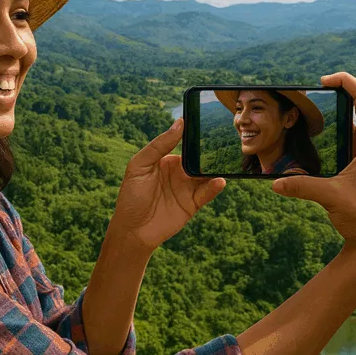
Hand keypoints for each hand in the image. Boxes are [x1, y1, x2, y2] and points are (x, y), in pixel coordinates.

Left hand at [109, 118, 225, 251]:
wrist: (132, 231)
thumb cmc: (131, 197)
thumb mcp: (139, 166)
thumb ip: (158, 145)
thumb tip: (179, 123)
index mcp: (167, 161)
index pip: (185, 145)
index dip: (195, 136)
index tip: (206, 124)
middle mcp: (180, 173)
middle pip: (199, 159)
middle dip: (210, 152)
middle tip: (222, 142)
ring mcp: (187, 188)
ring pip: (206, 175)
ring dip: (215, 169)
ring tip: (224, 161)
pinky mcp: (193, 204)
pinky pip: (206, 193)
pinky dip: (214, 187)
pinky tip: (219, 181)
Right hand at [272, 72, 355, 266]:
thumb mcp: (329, 197)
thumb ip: (301, 186)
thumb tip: (273, 182)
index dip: (346, 82)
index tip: (324, 79)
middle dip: (338, 98)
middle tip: (314, 94)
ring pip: (355, 128)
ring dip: (336, 120)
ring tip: (312, 115)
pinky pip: (353, 145)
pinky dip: (337, 139)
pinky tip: (320, 144)